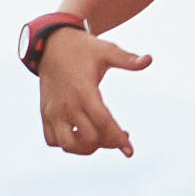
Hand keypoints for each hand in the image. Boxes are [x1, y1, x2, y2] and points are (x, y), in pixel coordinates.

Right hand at [35, 28, 144, 157]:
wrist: (51, 44)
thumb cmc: (83, 48)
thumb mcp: (106, 50)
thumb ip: (127, 59)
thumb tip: (149, 59)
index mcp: (84, 90)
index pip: (104, 123)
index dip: (118, 139)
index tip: (129, 151)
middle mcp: (67, 104)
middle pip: (89, 138)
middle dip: (107, 142)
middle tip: (119, 134)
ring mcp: (54, 111)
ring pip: (67, 144)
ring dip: (84, 148)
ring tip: (98, 139)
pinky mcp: (45, 113)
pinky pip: (52, 139)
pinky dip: (66, 144)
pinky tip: (79, 136)